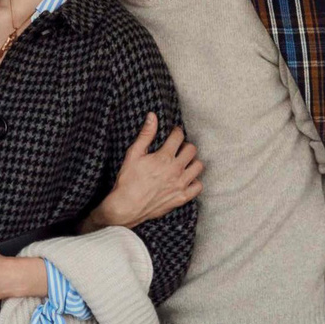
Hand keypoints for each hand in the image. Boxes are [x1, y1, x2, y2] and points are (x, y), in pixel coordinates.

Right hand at [106, 112, 203, 227]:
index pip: (178, 136)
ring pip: (198, 166)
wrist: (126, 207)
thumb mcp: (133, 154)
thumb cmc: (128, 180)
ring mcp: (180, 184)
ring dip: (192, 162)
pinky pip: (198, 186)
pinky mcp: (182, 198)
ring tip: (183, 163)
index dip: (176, 132)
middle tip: (177, 149)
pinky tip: (186, 179)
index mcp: (164, 157)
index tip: (173, 133)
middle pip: (192, 149)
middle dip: (185, 146)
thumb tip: (152, 116)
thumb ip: (145, 134)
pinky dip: (194, 181)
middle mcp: (176, 170)